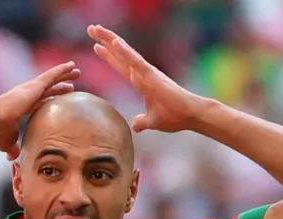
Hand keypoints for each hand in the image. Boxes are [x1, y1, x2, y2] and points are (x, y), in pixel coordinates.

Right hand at [0, 62, 80, 159]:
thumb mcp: (8, 142)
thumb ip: (13, 148)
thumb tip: (13, 157)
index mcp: (22, 107)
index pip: (40, 101)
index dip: (49, 99)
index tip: (58, 98)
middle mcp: (26, 95)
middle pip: (47, 89)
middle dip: (59, 86)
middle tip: (71, 84)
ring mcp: (30, 89)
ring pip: (51, 79)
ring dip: (64, 74)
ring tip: (76, 69)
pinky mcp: (34, 85)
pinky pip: (51, 75)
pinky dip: (62, 70)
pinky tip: (72, 65)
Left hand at [87, 25, 206, 132]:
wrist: (191, 116)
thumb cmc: (176, 116)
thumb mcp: (153, 121)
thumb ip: (142, 122)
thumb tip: (135, 126)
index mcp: (142, 83)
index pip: (121, 66)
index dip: (109, 56)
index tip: (96, 46)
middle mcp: (143, 74)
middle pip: (120, 54)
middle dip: (105, 41)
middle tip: (91, 28)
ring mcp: (147, 73)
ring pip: (125, 53)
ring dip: (110, 40)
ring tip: (95, 28)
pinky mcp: (153, 77)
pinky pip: (136, 62)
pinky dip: (125, 52)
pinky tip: (114, 42)